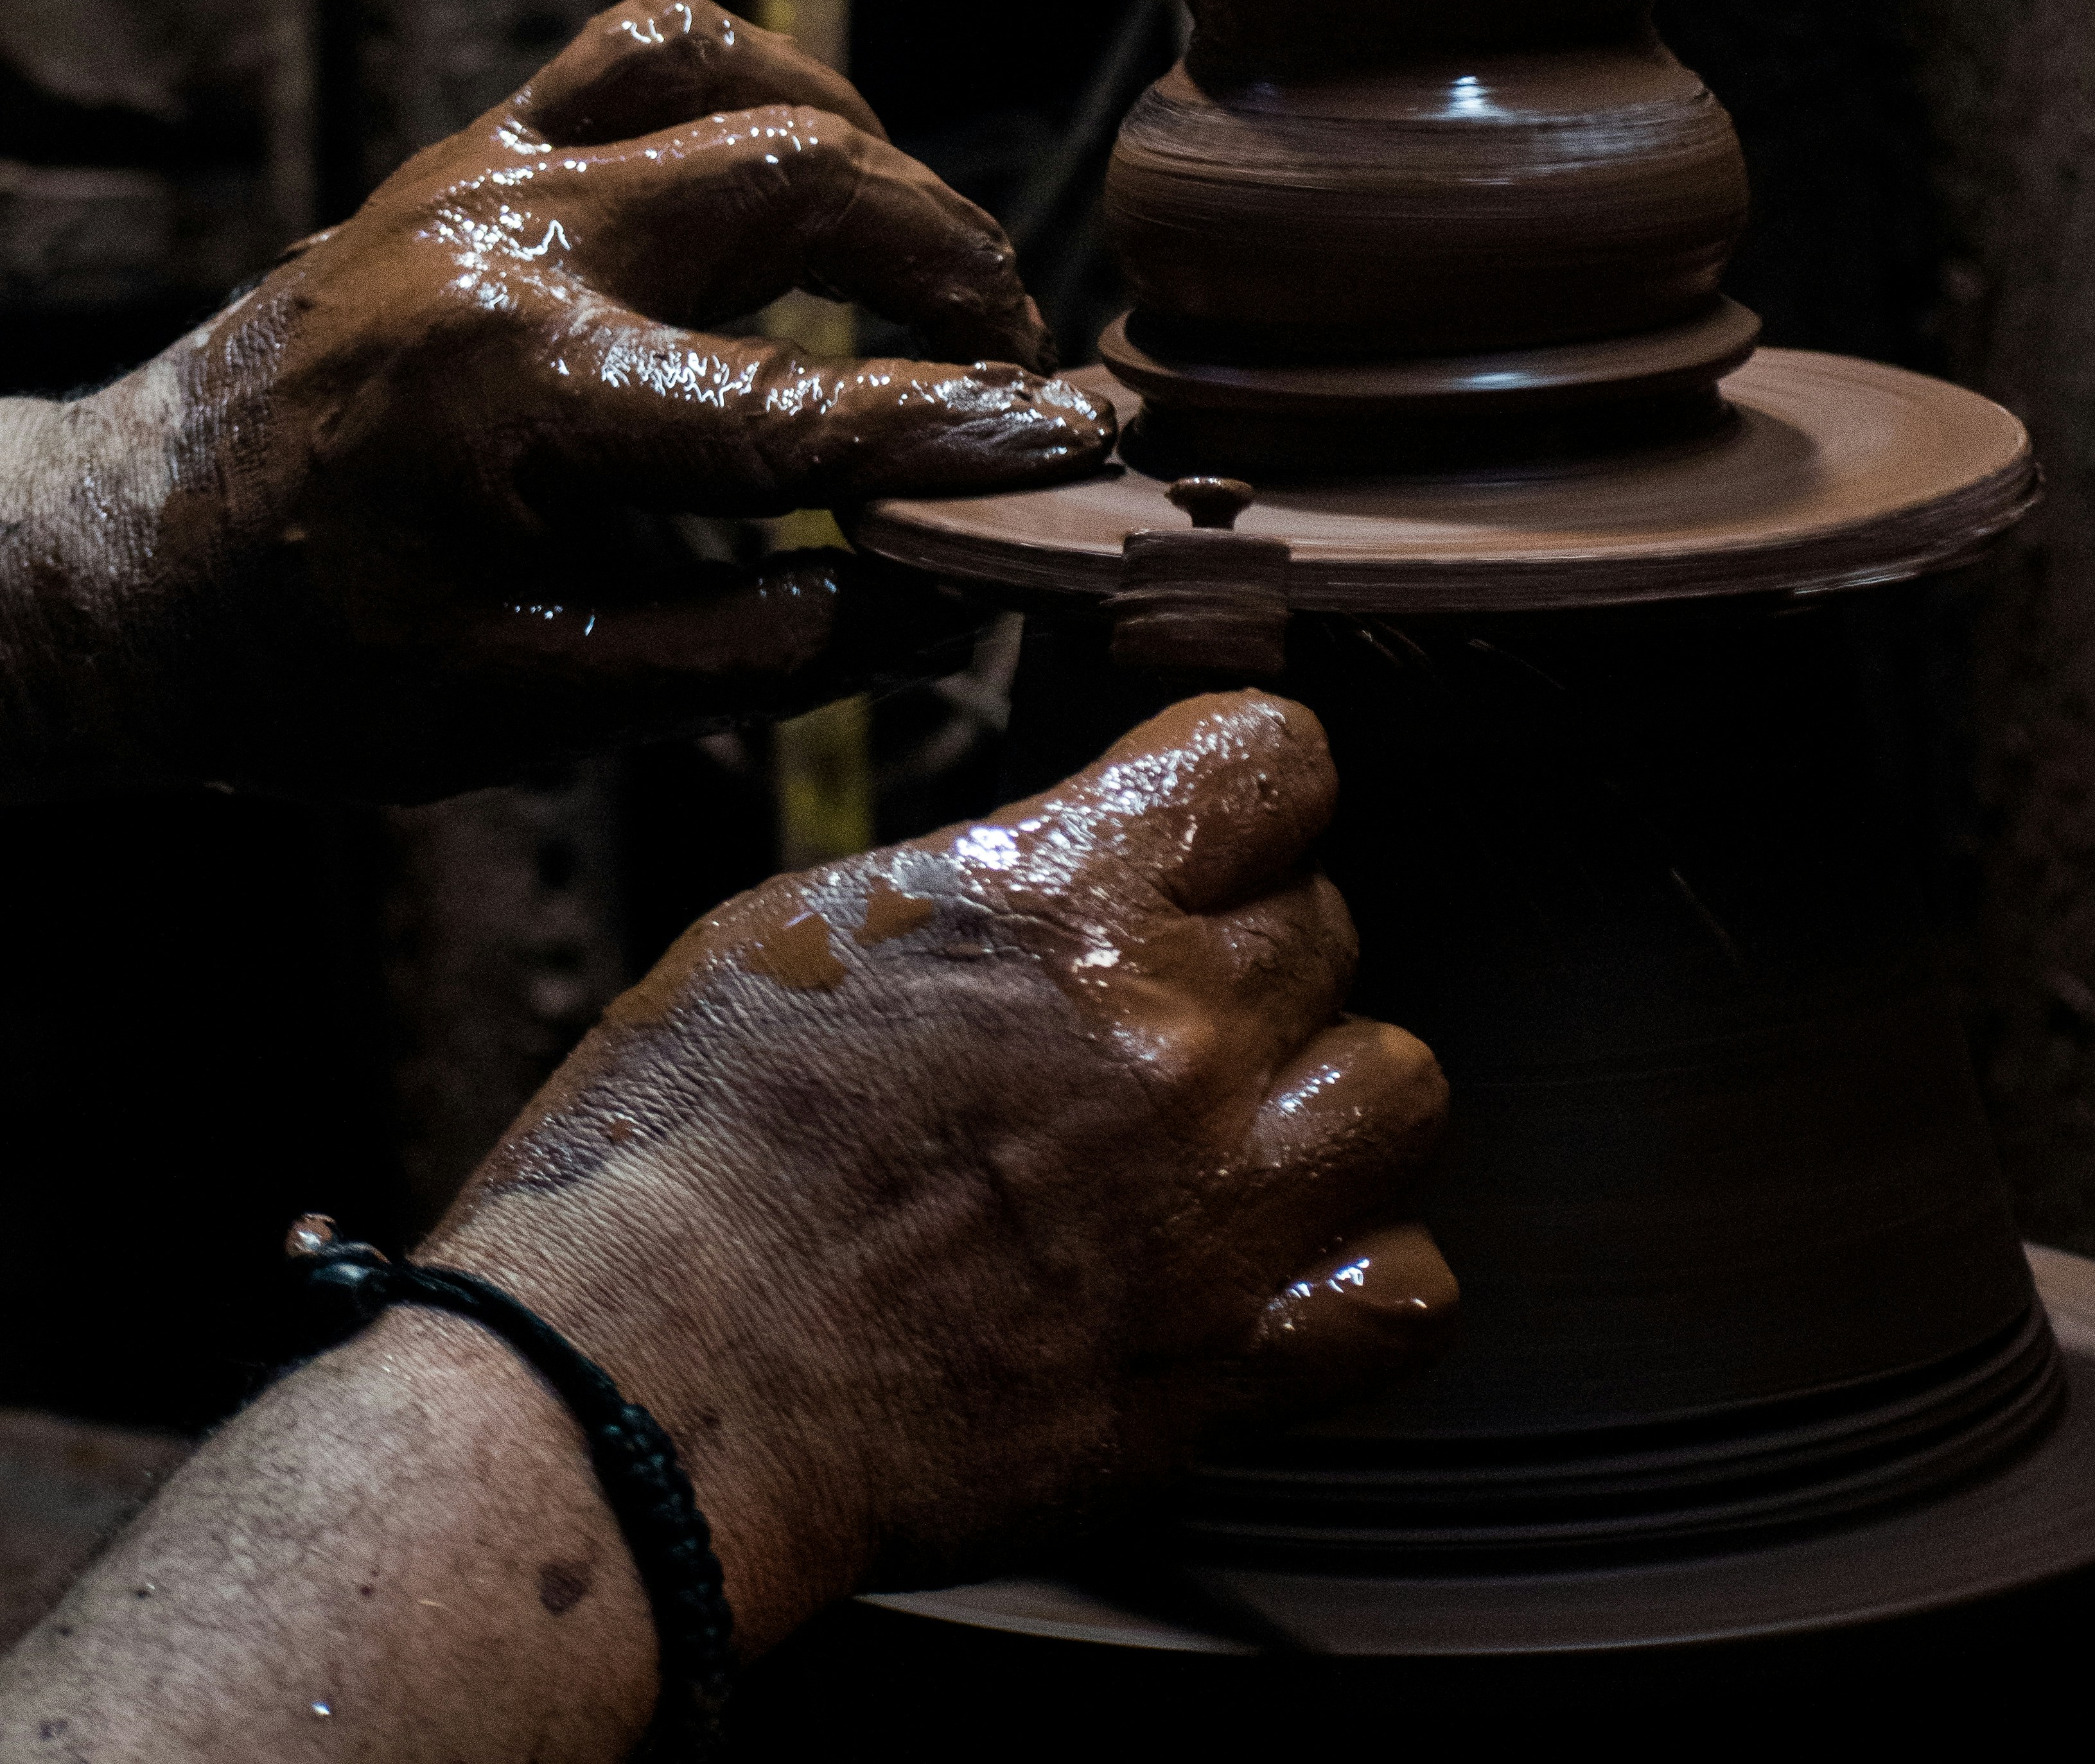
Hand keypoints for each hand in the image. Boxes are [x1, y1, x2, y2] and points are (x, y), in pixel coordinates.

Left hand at [6, 0, 1111, 799]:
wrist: (111, 561)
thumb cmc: (302, 661)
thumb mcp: (519, 709)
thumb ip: (737, 656)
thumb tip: (923, 599)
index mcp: (515, 399)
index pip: (800, 408)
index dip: (960, 432)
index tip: (1076, 445)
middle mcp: (507, 245)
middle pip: (801, 179)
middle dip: (949, 265)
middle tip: (1013, 364)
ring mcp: (483, 171)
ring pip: (731, 67)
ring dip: (864, 148)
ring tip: (929, 261)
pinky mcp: (471, 147)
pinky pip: (642, 46)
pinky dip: (757, 84)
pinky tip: (808, 171)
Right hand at [439, 692, 1455, 1650]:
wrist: (641, 1383)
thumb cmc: (683, 1143)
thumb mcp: (817, 916)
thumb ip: (999, 878)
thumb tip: (1080, 867)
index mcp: (1069, 893)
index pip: (1279, 761)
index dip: (1236, 792)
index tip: (1194, 831)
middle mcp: (1172, 1035)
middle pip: (1324, 929)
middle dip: (1243, 961)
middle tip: (1137, 1026)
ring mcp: (1210, 1210)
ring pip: (1399, 1095)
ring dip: (1321, 1109)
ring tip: (1219, 1144)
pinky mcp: (1217, 1372)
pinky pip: (1404, 1295)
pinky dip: (1353, 1285)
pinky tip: (1262, 1280)